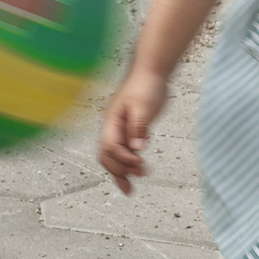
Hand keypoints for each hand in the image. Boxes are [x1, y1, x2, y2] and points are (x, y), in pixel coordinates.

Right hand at [98, 68, 168, 193]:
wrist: (151, 71)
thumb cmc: (146, 85)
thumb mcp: (144, 106)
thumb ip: (139, 127)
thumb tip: (137, 148)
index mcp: (112, 121)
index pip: (110, 147)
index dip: (124, 159)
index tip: (141, 164)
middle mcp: (112, 127)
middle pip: (107, 156)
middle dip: (118, 172)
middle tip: (134, 184)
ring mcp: (119, 129)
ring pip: (114, 156)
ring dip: (122, 172)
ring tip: (132, 187)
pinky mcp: (129, 130)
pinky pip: (124, 151)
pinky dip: (129, 164)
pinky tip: (138, 169)